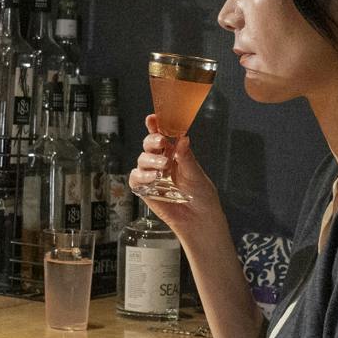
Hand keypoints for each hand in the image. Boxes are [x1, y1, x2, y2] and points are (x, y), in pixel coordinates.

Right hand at [132, 114, 220, 238]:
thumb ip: (187, 157)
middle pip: (148, 145)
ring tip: (163, 167)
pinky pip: (136, 178)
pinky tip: (152, 178)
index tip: (153, 118)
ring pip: (141, 160)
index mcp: (174, 155)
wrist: (199, 220)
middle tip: (160, 142)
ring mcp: (151, 176)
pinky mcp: (145, 190)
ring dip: (150, 160)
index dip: (155, 126)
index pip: (162, 136)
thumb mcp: (196, 174)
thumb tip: (183, 138)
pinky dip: (142, 176)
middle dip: (152, 140)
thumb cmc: (202, 196)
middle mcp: (161, 163)